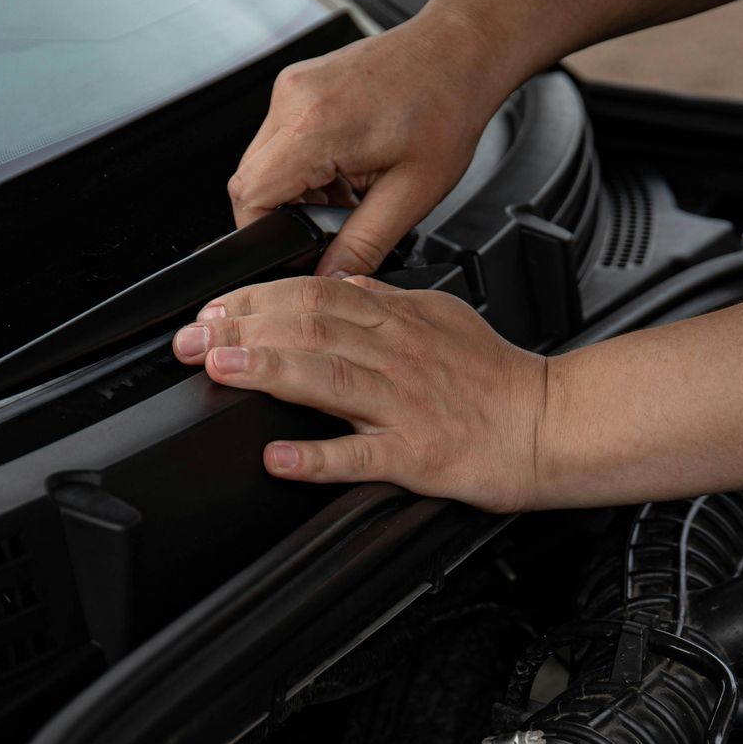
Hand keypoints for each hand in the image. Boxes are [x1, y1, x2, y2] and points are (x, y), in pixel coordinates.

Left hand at [172, 277, 549, 512]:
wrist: (550, 424)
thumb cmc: (498, 380)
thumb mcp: (442, 316)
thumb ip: (386, 302)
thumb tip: (340, 285)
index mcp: (398, 320)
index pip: (314, 293)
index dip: (256, 296)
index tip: (213, 307)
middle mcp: (395, 355)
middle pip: (308, 326)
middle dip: (242, 328)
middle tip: (192, 338)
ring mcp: (403, 404)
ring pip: (326, 377)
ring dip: (266, 370)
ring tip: (220, 369)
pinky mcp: (415, 454)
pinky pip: (360, 455)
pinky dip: (315, 458)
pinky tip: (279, 459)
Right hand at [229, 8, 515, 277]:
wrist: (458, 53)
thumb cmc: (446, 108)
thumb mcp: (411, 194)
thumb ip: (364, 244)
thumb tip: (332, 278)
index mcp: (316, 126)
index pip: (251, 195)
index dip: (264, 233)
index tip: (294, 249)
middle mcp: (294, 99)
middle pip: (251, 179)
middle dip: (285, 213)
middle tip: (334, 222)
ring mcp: (293, 86)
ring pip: (265, 160)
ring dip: (298, 189)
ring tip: (350, 192)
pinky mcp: (301, 84)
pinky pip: (282, 137)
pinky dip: (305, 164)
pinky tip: (346, 169)